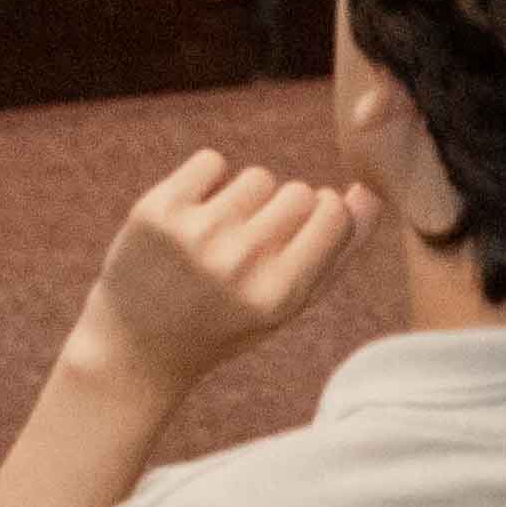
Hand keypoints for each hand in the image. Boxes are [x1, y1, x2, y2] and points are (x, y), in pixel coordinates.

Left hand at [64, 152, 376, 401]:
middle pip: (298, 192)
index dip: (323, 216)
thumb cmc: (225, 323)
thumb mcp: (288, 306)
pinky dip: (208, 182)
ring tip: (221, 237)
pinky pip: (211, 161)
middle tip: (253, 246)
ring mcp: (195, 233)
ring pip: (257, 176)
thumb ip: (338, 253)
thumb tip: (368, 193)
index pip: (334, 214)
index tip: (301, 235)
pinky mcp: (156, 209)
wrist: (137, 346)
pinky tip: (194, 217)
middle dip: (284, 212)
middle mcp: (239, 262)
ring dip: (246, 199)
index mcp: (279, 294)